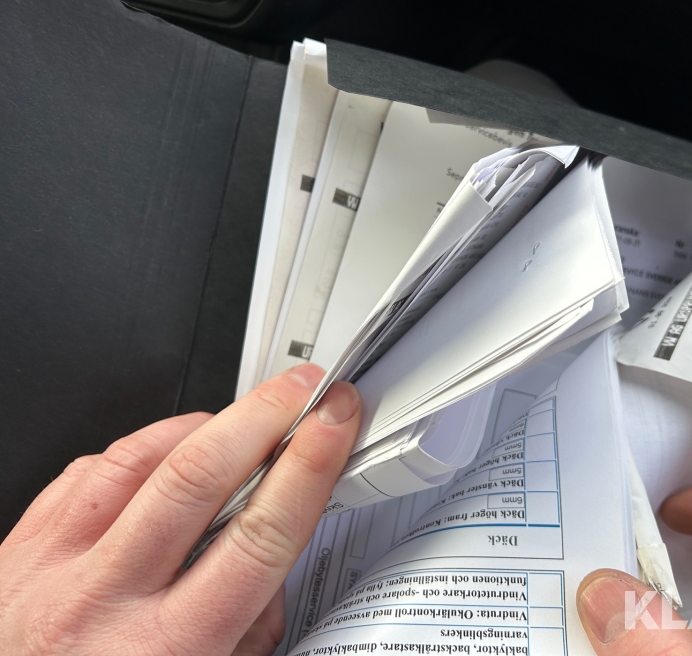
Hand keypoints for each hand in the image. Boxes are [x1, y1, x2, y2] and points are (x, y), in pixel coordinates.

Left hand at [0, 363, 360, 655]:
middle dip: (265, 414)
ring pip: (140, 456)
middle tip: (304, 390)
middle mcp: (100, 602)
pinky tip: (173, 449)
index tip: (333, 424)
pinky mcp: (21, 544)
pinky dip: (147, 445)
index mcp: (163, 651)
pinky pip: (92, 466)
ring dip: (209, 421)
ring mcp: (51, 567)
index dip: (309, 465)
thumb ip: (249, 626)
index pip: (258, 534)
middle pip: (199, 475)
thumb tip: (276, 555)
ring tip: (248, 416)